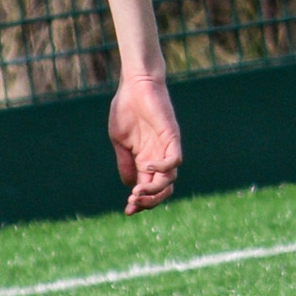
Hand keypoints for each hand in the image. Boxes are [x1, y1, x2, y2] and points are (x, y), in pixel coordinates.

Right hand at [108, 73, 181, 212]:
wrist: (135, 84)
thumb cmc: (127, 108)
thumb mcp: (120, 141)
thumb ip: (126, 163)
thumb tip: (130, 185)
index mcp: (145, 160)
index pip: (148, 188)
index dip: (140, 203)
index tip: (127, 211)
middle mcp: (158, 157)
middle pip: (162, 189)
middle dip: (149, 201)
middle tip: (133, 203)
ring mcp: (166, 148)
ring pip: (170, 179)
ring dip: (155, 190)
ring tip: (138, 192)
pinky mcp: (172, 137)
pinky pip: (175, 160)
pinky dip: (163, 168)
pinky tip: (147, 166)